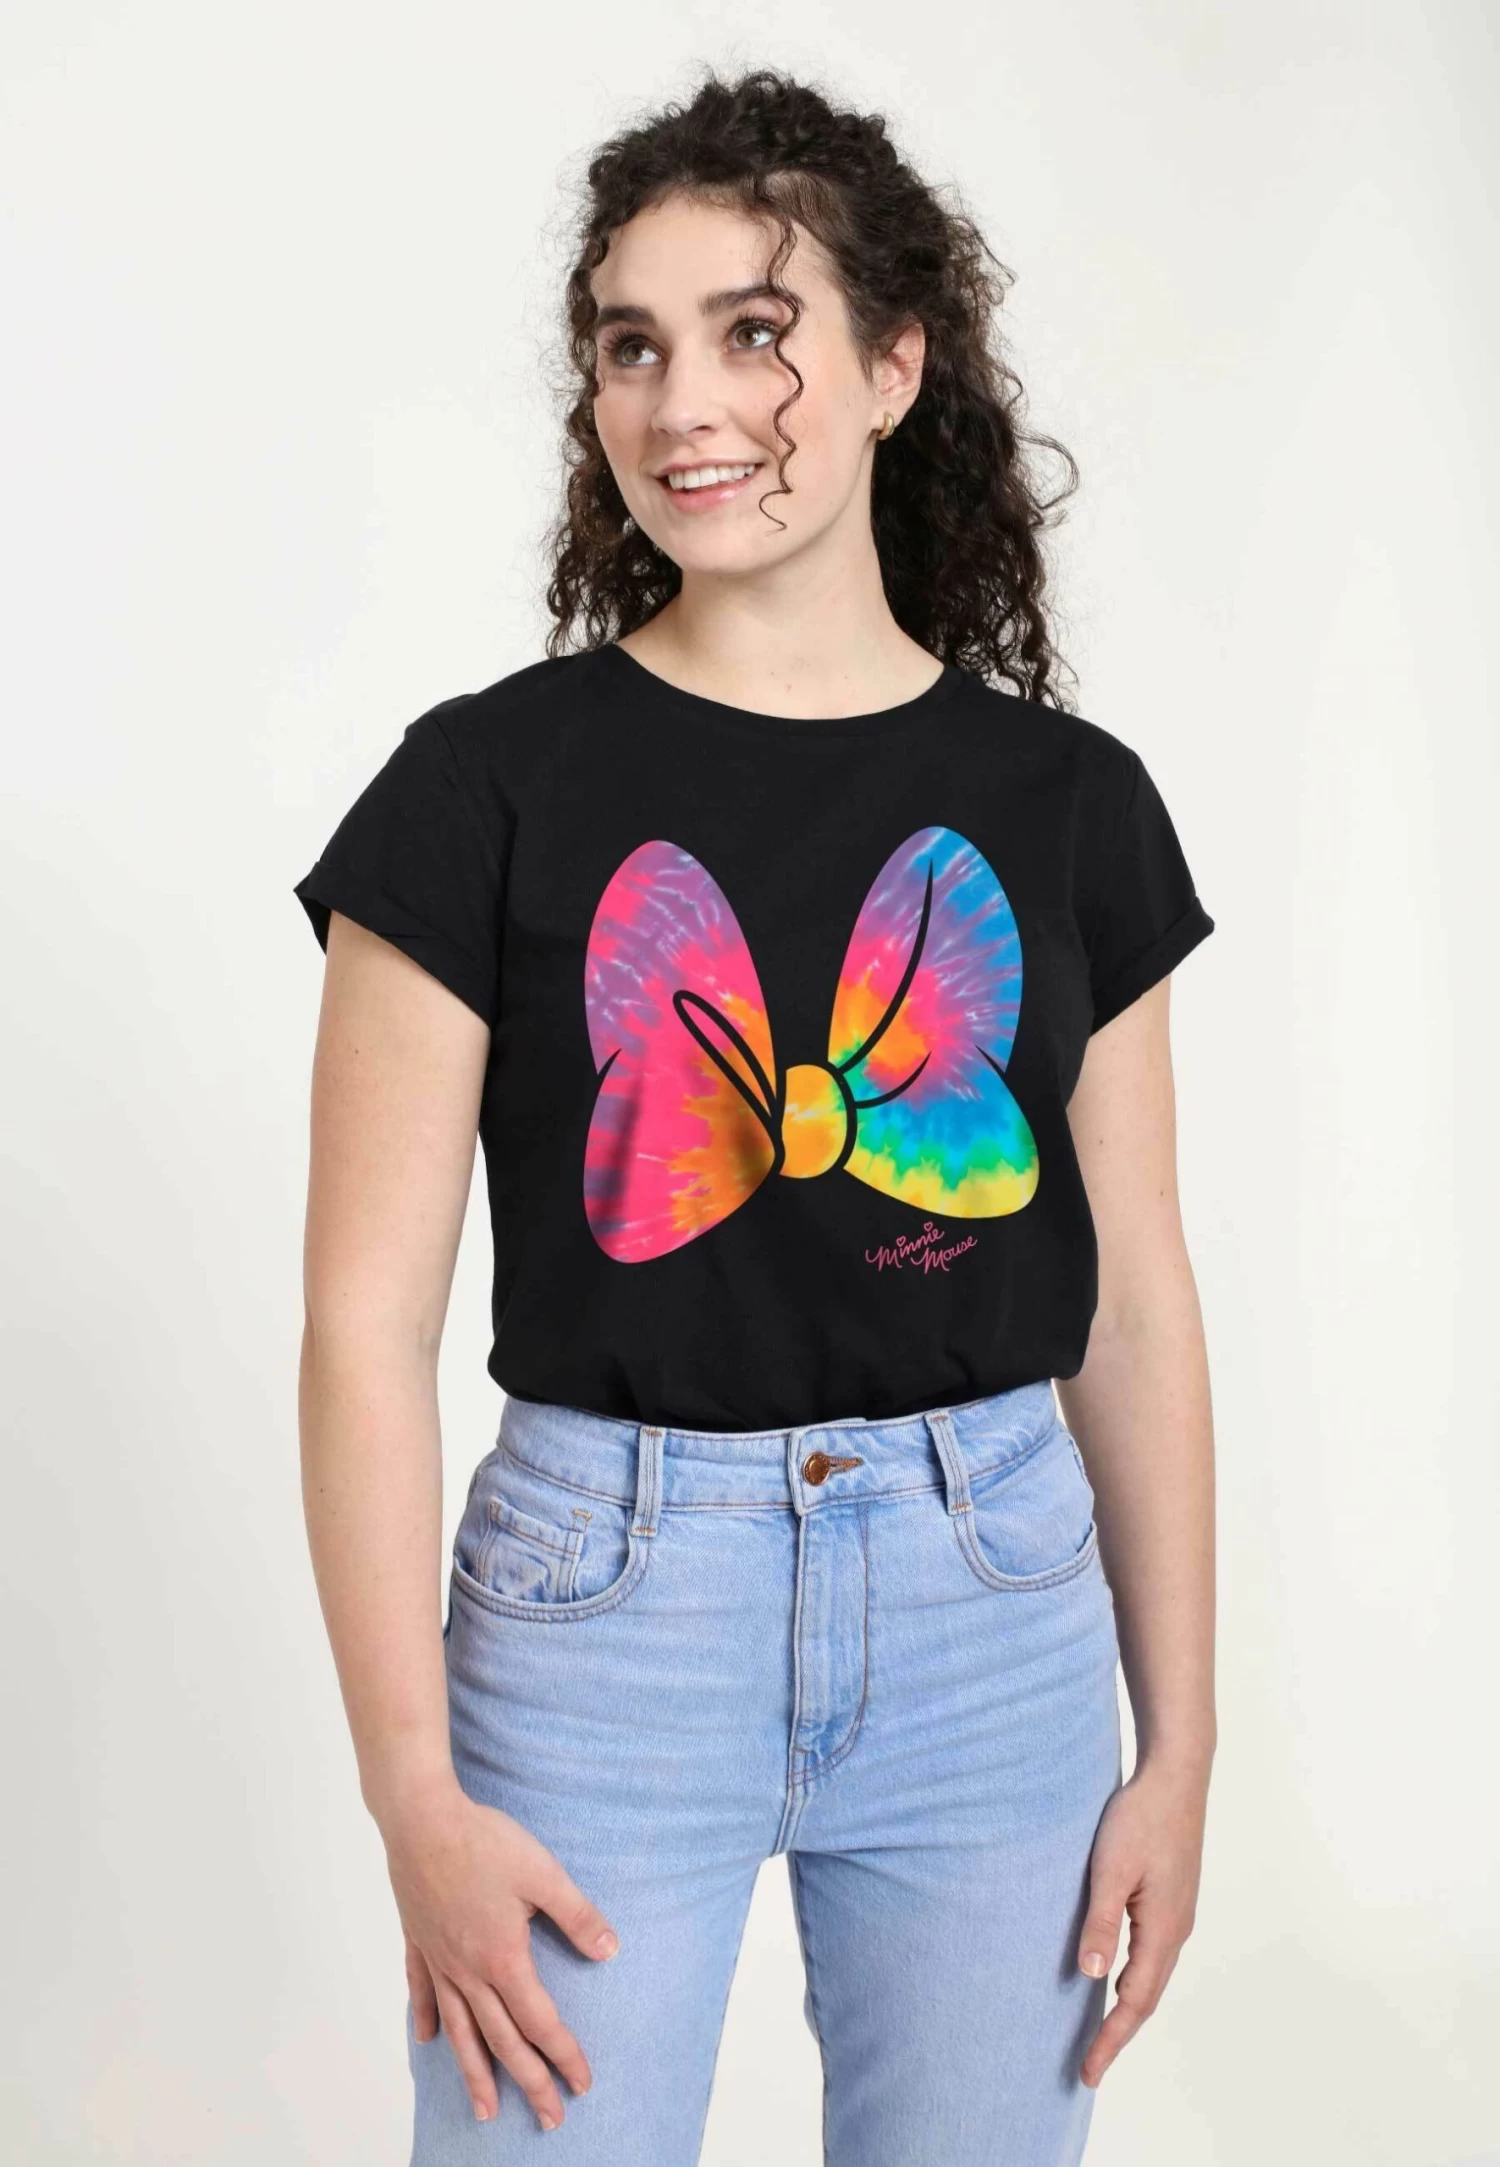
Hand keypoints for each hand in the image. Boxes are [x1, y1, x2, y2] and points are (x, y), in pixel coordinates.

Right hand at [381, 1780, 621, 2130]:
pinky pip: (421, 1992)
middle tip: (549, 2119)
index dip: (563, 2055)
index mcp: (503, 1959)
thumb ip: (578, 1916)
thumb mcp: (544, 1873)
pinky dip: (426, 2019)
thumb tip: (610, 1952)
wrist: (422, 1819)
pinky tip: (428, 2040)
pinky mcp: (418, 1942)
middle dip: (529, 2083)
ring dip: (475, 2073)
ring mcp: (439, 1960)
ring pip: (460, 2031)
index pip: (539, 2022)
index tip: (581, 2084)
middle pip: (501, 2041)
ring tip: (486, 2110)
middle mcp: (469, 1971)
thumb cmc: (484, 1842)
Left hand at [1075, 1753, 1208, 2087]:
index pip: (1135, 2002)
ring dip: (1126, 2006)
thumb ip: (1102, 1922)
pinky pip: (1152, 1952)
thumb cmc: (1141, 1817)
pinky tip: (1114, 1974)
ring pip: (1151, 1974)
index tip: (1089, 2072)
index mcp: (1163, 1929)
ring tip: (1100, 2030)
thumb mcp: (1111, 1869)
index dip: (1110, 2039)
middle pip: (1146, 1996)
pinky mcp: (1171, 1897)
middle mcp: (1176, 1929)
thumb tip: (1091, 1975)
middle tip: (1089, 2065)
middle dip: (1118, 2032)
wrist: (1176, 1774)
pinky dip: (1133, 1976)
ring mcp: (1177, 1913)